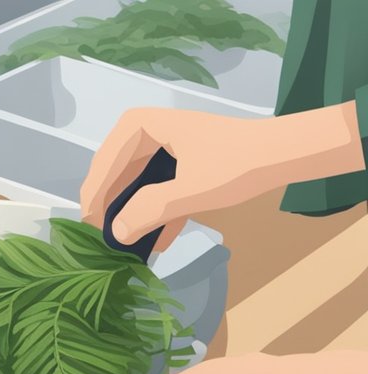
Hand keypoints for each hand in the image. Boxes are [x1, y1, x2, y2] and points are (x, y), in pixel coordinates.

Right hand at [80, 109, 273, 252]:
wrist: (285, 154)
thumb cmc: (237, 164)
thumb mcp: (189, 191)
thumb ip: (149, 211)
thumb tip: (115, 235)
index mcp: (139, 126)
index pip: (103, 166)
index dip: (95, 200)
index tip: (90, 231)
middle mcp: (144, 131)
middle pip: (114, 175)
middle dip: (111, 209)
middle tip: (104, 242)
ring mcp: (161, 146)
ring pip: (133, 184)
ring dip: (132, 214)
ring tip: (127, 245)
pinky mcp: (178, 162)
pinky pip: (155, 188)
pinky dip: (154, 213)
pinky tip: (156, 242)